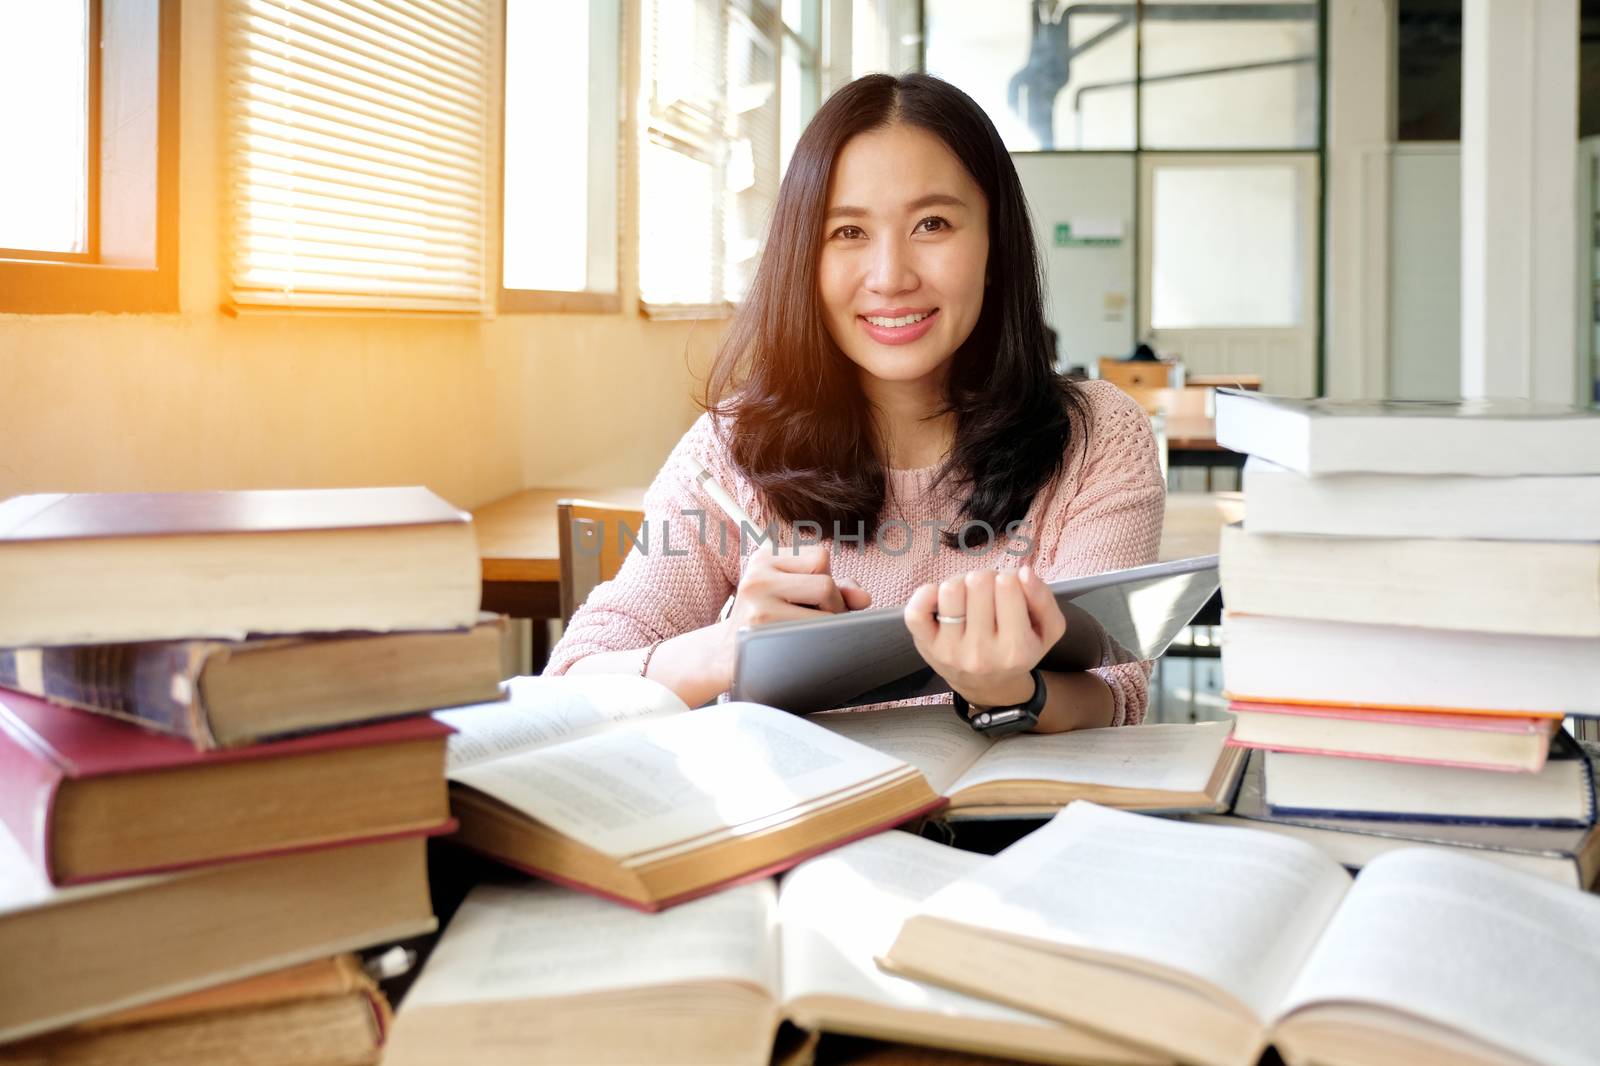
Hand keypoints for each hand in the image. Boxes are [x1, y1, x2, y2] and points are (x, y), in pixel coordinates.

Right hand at [710, 541, 871, 684]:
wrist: (724, 657)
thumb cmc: (768, 623)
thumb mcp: (793, 595)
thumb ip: (834, 589)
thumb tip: (865, 598)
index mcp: (765, 557)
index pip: (821, 557)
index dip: (829, 580)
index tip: (815, 601)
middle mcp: (758, 573)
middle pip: (825, 581)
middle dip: (834, 605)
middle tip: (818, 622)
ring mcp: (757, 599)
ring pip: (824, 600)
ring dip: (829, 622)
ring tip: (809, 632)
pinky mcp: (760, 625)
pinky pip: (813, 627)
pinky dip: (820, 638)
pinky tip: (803, 644)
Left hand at [904, 566, 1065, 712]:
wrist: (988, 686)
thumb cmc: (1018, 650)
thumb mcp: (1046, 631)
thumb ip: (1043, 599)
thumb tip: (1023, 572)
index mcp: (1015, 649)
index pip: (1008, 585)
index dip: (1009, 578)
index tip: (1009, 591)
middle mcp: (981, 653)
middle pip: (978, 582)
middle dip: (986, 579)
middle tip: (988, 594)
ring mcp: (950, 650)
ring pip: (950, 590)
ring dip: (960, 583)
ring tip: (967, 596)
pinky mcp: (926, 645)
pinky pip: (916, 611)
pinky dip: (926, 594)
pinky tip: (940, 597)